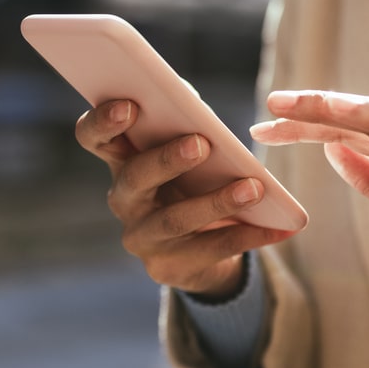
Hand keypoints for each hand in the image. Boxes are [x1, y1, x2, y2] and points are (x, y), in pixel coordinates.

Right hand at [75, 99, 294, 297]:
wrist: (199, 250)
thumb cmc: (193, 181)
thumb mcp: (186, 153)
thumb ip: (184, 123)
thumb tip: (190, 99)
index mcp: (121, 161)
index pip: (93, 137)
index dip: (103, 121)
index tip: (130, 105)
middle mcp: (124, 200)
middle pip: (135, 177)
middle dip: (167, 159)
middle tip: (201, 143)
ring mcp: (142, 238)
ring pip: (176, 219)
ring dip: (217, 201)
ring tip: (254, 188)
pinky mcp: (167, 269)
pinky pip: (210, 249)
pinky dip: (248, 235)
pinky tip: (275, 228)